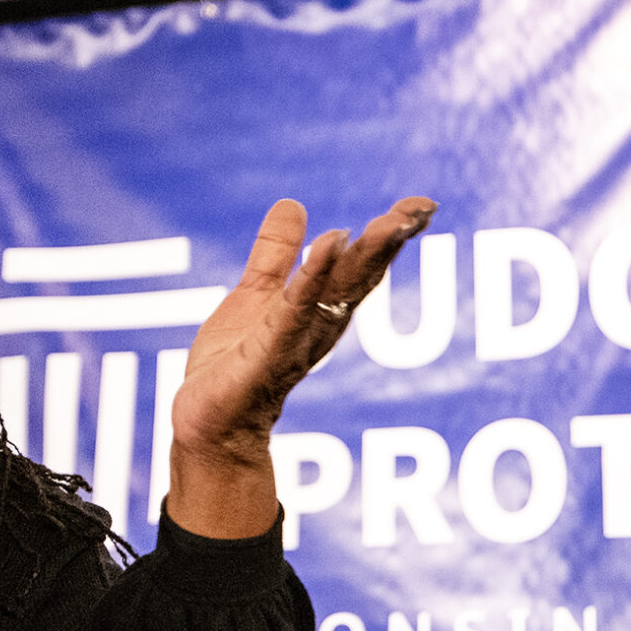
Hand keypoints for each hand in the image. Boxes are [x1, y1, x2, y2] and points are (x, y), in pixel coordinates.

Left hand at [164, 196, 436, 538]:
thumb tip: (293, 204)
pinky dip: (315, 275)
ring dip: (366, 256)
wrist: (208, 426)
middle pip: (362, 276)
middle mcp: (320, 324)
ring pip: (339, 290)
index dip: (391, 235)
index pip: (362, 265)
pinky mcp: (269, 351)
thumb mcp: (256, 296)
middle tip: (421, 209)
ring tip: (391, 222)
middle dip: (391, 241)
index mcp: (321, 309)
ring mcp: (298, 338)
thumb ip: (276, 254)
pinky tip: (332, 243)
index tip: (423, 205)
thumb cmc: (233, 367)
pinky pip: (296, 308)